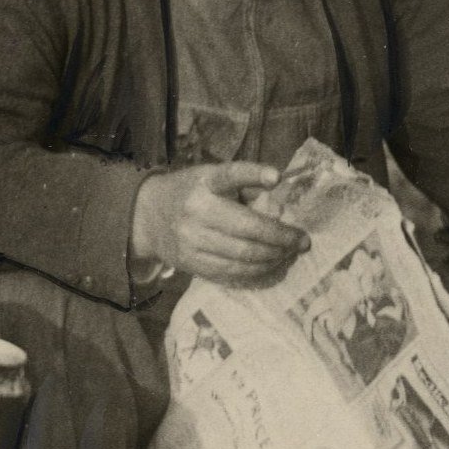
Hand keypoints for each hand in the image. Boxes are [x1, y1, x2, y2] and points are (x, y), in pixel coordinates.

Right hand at [131, 162, 311, 286]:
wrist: (147, 216)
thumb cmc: (189, 192)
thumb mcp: (209, 177)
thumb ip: (241, 185)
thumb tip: (281, 204)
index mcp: (204, 183)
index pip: (230, 176)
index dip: (253, 175)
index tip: (276, 177)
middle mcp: (196, 212)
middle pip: (248, 229)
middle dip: (281, 238)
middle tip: (302, 241)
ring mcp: (191, 241)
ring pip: (243, 256)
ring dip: (273, 257)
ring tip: (288, 255)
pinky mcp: (190, 263)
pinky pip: (230, 273)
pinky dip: (256, 272)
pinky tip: (270, 266)